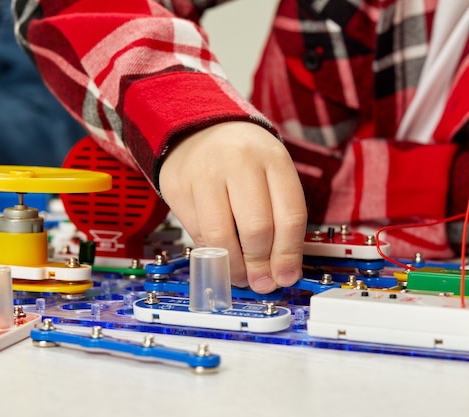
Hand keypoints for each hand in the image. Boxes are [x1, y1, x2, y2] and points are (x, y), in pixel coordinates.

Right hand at [159, 122, 306, 292]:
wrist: (199, 128)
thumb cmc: (244, 159)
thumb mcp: (272, 175)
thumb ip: (282, 220)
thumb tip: (282, 273)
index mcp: (273, 159)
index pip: (290, 216)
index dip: (289, 255)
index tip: (287, 277)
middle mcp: (240, 162)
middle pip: (257, 229)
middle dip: (261, 265)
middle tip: (262, 282)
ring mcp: (205, 173)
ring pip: (222, 237)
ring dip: (234, 268)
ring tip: (242, 277)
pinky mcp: (178, 187)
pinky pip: (197, 234)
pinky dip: (211, 254)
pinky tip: (221, 257)